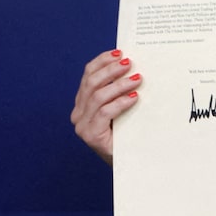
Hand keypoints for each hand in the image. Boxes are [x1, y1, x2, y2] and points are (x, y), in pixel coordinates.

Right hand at [70, 49, 142, 164]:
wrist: (128, 163)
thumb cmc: (126, 135)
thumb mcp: (121, 110)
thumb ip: (119, 92)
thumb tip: (132, 68)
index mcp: (82, 103)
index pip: (88, 76)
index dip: (102, 62)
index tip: (119, 52)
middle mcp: (78, 113)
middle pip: (91, 83)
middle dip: (111, 70)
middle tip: (130, 64)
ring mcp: (82, 125)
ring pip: (98, 96)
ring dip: (119, 85)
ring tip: (137, 79)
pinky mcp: (91, 135)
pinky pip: (105, 112)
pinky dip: (121, 102)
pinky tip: (134, 97)